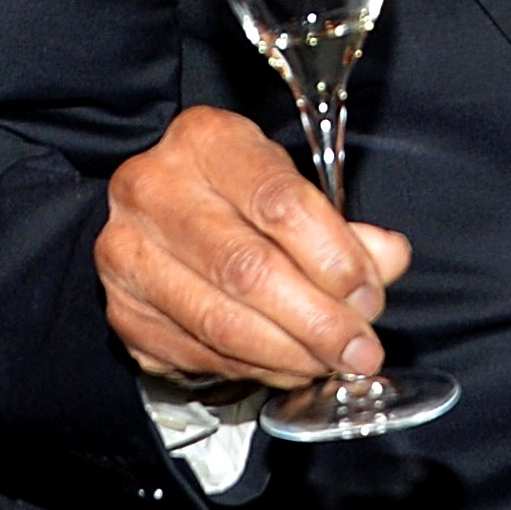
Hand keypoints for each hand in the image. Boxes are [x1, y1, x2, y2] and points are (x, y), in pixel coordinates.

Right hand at [96, 105, 412, 388]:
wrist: (159, 207)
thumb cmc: (239, 191)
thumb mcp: (291, 184)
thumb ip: (343, 226)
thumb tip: (388, 260)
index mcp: (206, 141)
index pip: (279, 202)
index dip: (333, 256)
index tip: (368, 293)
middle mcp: (154, 191)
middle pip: (247, 269)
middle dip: (317, 320)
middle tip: (359, 347)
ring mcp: (129, 254)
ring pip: (220, 320)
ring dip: (289, 353)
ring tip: (332, 362)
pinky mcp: (123, 312)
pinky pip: (197, 352)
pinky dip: (254, 368)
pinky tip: (291, 366)